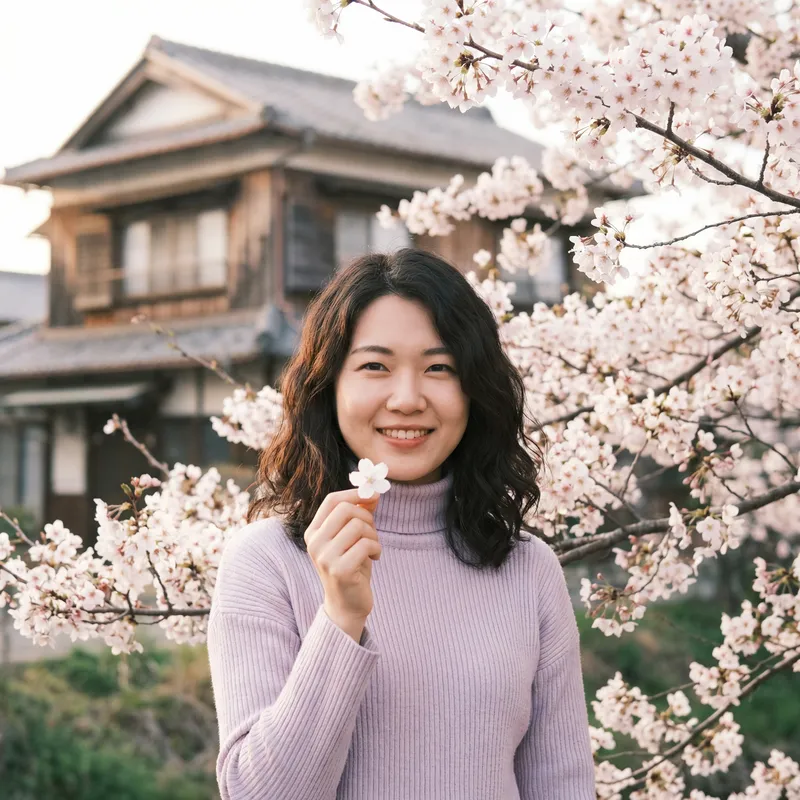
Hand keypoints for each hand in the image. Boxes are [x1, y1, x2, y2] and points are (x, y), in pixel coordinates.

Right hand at [304, 488, 381, 625]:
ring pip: (358, 526)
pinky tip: (375, 557)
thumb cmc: (351, 566)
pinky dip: (376, 548)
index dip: (355, 494)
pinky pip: (366, 544)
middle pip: (346, 509)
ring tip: (373, 547)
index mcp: (313, 532)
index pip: (332, 500)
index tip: (373, 496)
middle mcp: (315, 543)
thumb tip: (372, 492)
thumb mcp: (352, 537)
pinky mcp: (339, 570)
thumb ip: (359, 514)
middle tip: (372, 531)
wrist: (347, 605)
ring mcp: (325, 557)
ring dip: (373, 535)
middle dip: (367, 516)